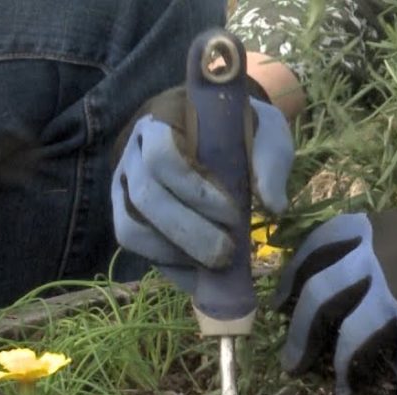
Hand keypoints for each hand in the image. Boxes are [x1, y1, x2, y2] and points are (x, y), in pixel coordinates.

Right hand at [111, 85, 292, 287]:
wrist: (221, 133)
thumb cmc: (242, 131)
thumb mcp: (266, 133)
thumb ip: (270, 161)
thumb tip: (274, 206)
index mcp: (163, 120)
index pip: (162, 156)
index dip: (195, 191)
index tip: (234, 214)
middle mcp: (133, 152)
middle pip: (144, 197)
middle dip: (188, 232)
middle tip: (226, 254)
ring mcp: (123, 186)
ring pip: (130, 228)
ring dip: (174, 253)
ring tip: (214, 266)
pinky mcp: (126, 216)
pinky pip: (135, 247)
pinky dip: (168, 264)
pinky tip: (200, 272)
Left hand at [275, 192, 396, 394]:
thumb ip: (380, 244)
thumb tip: (352, 265)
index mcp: (372, 233)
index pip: (317, 248)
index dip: (293, 275)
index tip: (280, 300)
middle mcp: (376, 263)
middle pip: (320, 297)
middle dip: (298, 331)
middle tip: (290, 360)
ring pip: (351, 339)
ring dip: (340, 369)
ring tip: (336, 392)